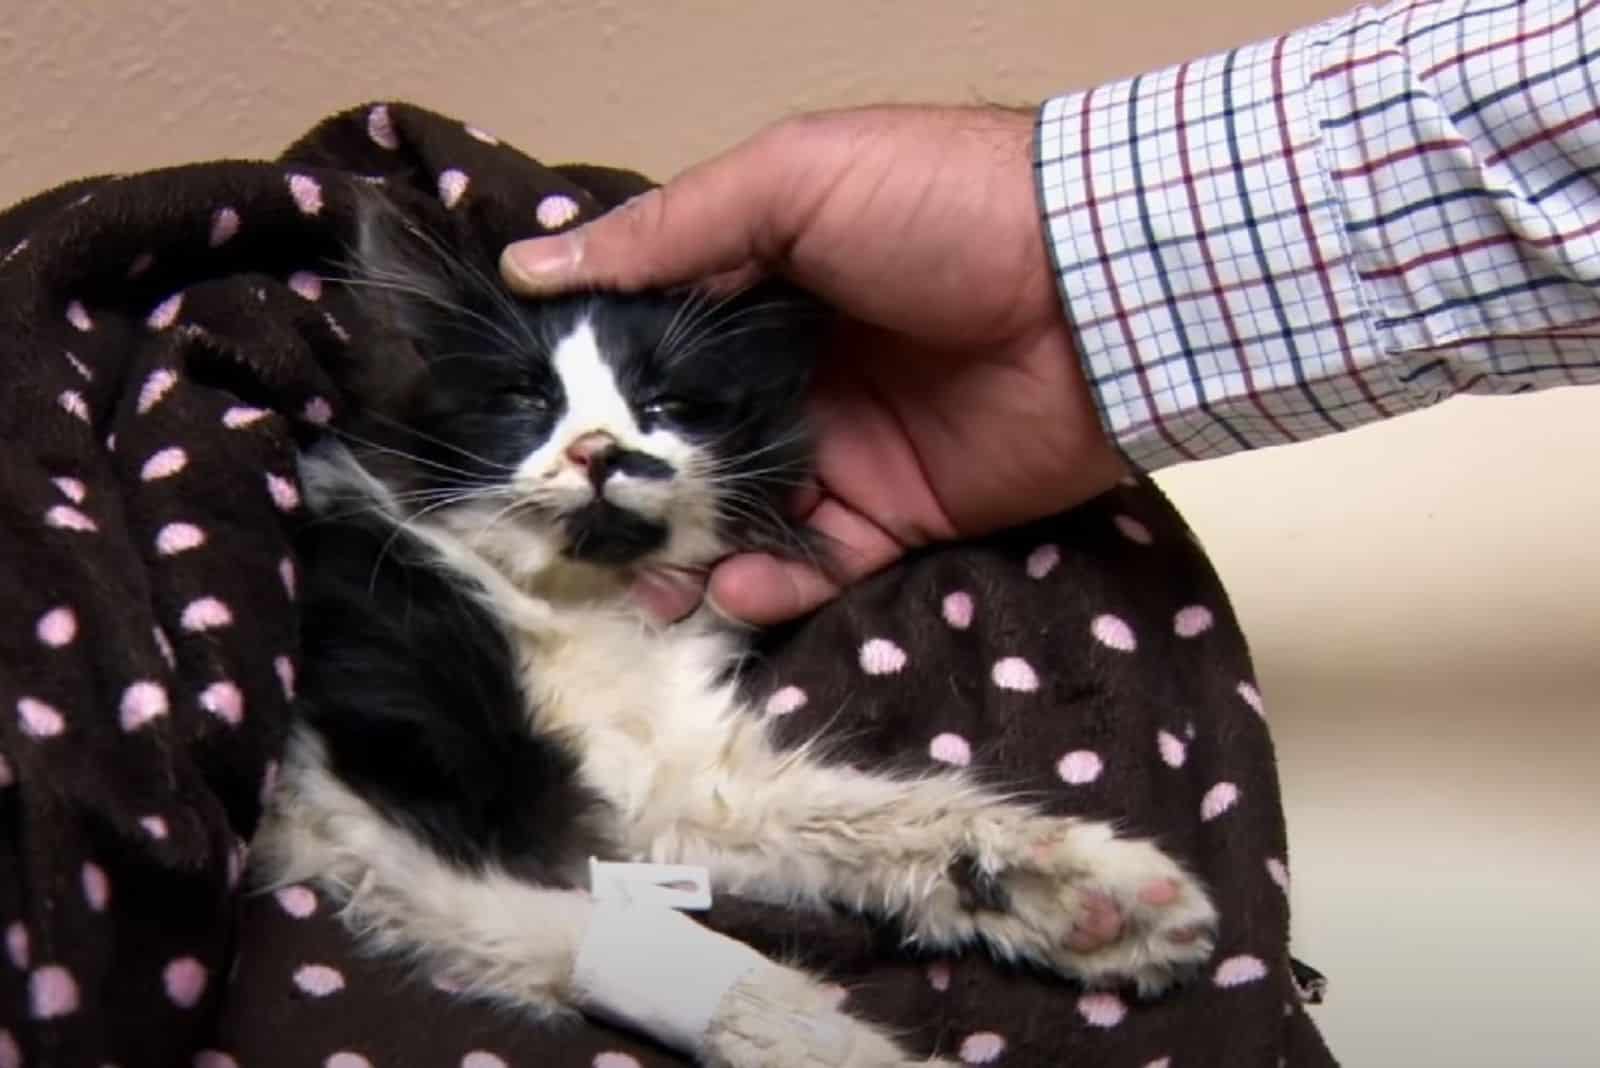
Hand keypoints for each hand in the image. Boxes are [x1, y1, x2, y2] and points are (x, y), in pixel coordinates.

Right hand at [502, 106, 1125, 623]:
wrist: (1099, 287)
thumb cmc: (943, 209)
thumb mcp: (792, 183)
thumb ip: (668, 233)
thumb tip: (530, 264)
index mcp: (765, 290)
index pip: (657, 351)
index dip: (597, 392)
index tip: (539, 432)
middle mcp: (797, 375)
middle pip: (691, 446)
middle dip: (636, 489)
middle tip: (579, 527)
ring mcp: (847, 451)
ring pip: (743, 517)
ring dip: (687, 552)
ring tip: (643, 579)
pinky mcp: (899, 516)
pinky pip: (818, 566)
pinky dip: (769, 586)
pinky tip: (728, 589)